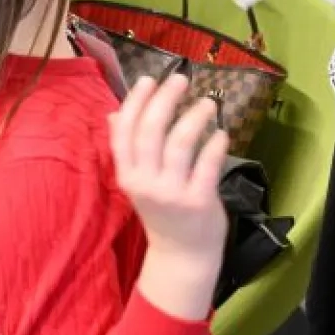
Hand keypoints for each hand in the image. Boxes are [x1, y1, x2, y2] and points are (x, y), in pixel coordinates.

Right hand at [110, 74, 229, 319]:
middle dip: (165, 100)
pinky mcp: (198, 203)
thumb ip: (128, 148)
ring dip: (194, 117)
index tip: (149, 79)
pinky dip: (214, 144)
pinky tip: (221, 133)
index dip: (135, 102)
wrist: (182, 255)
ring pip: (179, 144)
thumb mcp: (139, 181)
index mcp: (127, 175)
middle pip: (150, 132)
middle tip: (181, 79)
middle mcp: (145, 183)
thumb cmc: (163, 210)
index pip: (124, 132)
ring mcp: (172, 194)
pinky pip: (207, 166)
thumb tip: (113, 113)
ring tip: (208, 103)